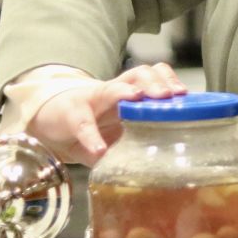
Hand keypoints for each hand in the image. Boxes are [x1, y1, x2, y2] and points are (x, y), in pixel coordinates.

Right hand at [26, 63, 187, 166]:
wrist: (52, 118)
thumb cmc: (95, 124)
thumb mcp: (119, 132)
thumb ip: (137, 143)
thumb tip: (165, 164)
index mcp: (133, 94)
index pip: (156, 76)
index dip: (171, 80)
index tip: (185, 95)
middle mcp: (116, 92)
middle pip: (140, 74)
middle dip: (156, 82)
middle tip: (169, 95)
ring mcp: (94, 100)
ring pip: (113, 87)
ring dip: (126, 92)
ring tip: (139, 99)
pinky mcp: (71, 114)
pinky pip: (83, 123)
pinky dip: (91, 136)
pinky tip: (99, 150)